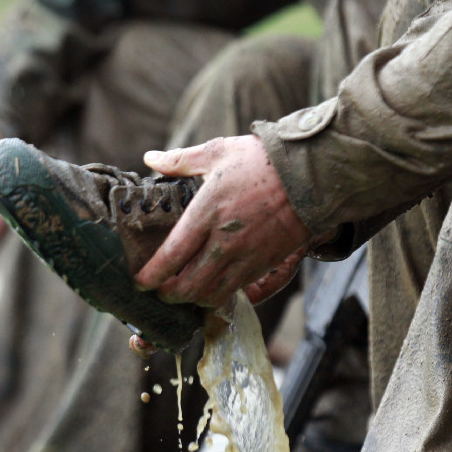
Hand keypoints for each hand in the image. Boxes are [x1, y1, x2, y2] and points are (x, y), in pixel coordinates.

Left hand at [136, 135, 311, 308]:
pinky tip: (212, 288)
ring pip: (211, 295)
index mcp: (206, 213)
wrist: (311, 176)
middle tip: (160, 291)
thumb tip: (150, 158)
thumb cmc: (262, 160)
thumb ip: (180, 160)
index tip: (140, 281)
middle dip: (168, 295)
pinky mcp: (263, 265)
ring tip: (185, 292)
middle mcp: (223, 242)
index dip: (151, 275)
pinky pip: (235, 291)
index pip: (171, 256)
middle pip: (187, 286)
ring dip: (193, 299)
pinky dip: (219, 296)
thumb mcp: (218, 151)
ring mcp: (245, 257)